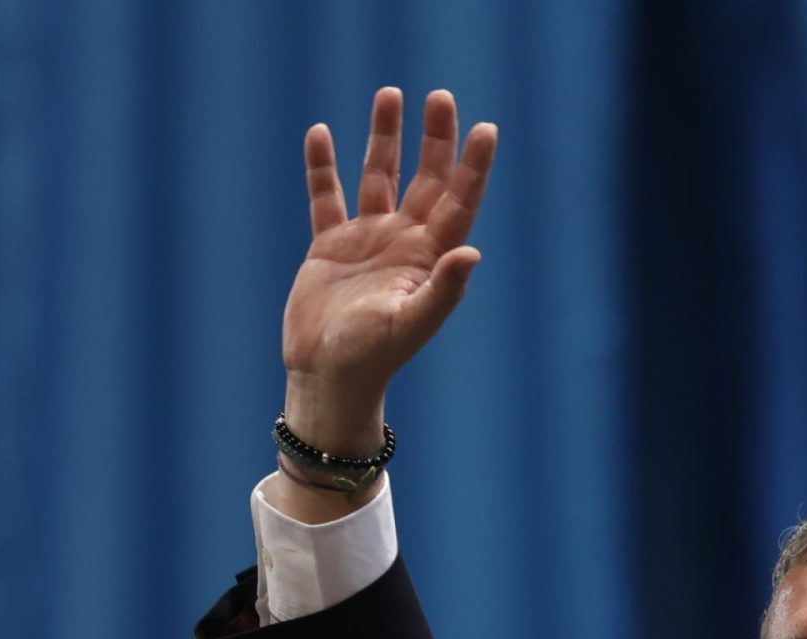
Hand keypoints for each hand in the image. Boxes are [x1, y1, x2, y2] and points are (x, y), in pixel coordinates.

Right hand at [279, 86, 497, 453]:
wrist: (326, 377)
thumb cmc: (372, 357)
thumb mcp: (409, 323)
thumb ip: (441, 289)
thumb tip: (471, 253)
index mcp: (430, 258)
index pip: (459, 202)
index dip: (474, 166)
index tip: (486, 128)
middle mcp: (403, 243)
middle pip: (426, 178)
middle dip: (434, 139)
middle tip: (439, 97)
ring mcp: (367, 241)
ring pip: (379, 176)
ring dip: (384, 137)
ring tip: (390, 93)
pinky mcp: (330, 247)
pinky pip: (327, 197)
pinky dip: (323, 167)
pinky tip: (321, 134)